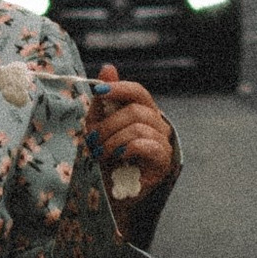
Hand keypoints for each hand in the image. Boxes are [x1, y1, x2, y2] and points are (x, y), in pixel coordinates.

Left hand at [88, 67, 178, 211]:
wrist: (108, 191)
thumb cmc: (105, 157)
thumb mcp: (97, 125)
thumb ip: (104, 100)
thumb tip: (108, 67)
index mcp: (143, 112)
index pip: (138, 91)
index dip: (120, 87)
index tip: (99, 91)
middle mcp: (157, 124)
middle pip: (135, 110)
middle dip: (108, 124)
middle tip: (92, 140)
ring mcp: (163, 142)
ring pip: (138, 127)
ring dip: (113, 140)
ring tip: (101, 153)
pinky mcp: (163, 161)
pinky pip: (147, 144)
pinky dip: (127, 148)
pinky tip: (118, 157)